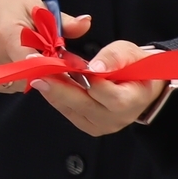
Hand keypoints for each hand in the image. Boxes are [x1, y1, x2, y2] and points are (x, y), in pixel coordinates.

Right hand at [0, 0, 88, 93]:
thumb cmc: (5, 0)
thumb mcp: (35, 5)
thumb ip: (61, 21)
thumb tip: (86, 24)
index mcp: (7, 33)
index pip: (29, 62)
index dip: (48, 69)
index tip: (61, 68)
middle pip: (27, 76)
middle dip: (42, 70)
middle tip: (44, 55)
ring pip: (16, 83)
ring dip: (26, 74)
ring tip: (23, 53)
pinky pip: (3, 84)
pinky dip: (12, 76)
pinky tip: (10, 59)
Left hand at [35, 40, 163, 136]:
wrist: (140, 86)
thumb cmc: (135, 66)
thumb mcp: (129, 52)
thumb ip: (114, 57)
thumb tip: (95, 67)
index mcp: (132, 100)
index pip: (107, 93)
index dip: (86, 80)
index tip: (64, 65)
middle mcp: (116, 118)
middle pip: (84, 105)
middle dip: (59, 87)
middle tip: (38, 72)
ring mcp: (102, 126)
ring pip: (72, 110)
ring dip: (53, 91)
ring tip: (37, 74)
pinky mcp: (89, 126)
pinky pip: (69, 112)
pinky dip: (57, 97)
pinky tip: (46, 83)